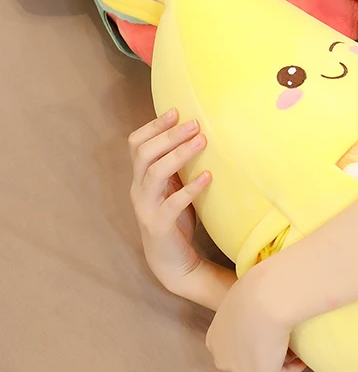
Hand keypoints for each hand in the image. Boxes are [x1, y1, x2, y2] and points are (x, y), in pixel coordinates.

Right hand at [128, 107, 211, 291]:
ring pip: (155, 174)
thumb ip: (177, 164)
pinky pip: (173, 204)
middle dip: (169, 135)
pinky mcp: (160, 225)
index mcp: (141, 177)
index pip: (136, 144)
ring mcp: (147, 208)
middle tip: (195, 123)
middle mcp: (139, 189)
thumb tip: (198, 132)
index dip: (154, 126)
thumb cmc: (176, 216)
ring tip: (202, 141)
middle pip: (144, 154)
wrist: (172, 260)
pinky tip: (208, 177)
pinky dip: (191, 188)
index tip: (176, 111)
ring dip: (179, 154)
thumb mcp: (174, 186)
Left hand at [206, 261, 306, 371]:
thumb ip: (248, 308)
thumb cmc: (257, 289)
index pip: (236, 345)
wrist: (266, 297)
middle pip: (249, 360)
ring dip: (280, 359)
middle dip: (267, 353)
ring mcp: (240, 369)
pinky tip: (304, 356)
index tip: (273, 332)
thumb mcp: (245, 296)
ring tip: (296, 346)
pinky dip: (294, 366)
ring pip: (265, 366)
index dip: (256, 340)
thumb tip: (261, 303)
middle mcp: (223, 358)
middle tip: (286, 342)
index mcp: (215, 338)